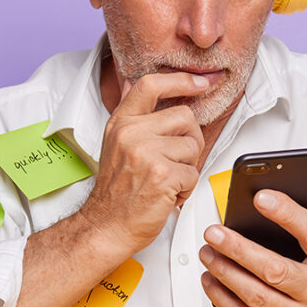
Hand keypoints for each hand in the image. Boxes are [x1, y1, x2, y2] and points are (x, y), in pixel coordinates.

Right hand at [78, 71, 209, 259]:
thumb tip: (132, 84)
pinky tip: (168, 194)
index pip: (151, 85)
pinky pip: (193, 173)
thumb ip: (130, 114)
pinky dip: (186, 189)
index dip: (180, 80)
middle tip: (175, 161)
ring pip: (193, 147)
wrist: (106, 226)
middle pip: (185, 117)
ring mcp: (146, 153)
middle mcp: (131, 134)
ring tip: (167, 180)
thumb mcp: (114, 144)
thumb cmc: (115, 192)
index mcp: (121, 123)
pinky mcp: (162, 175)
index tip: (199, 82)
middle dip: (189, 141)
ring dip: (187, 168)